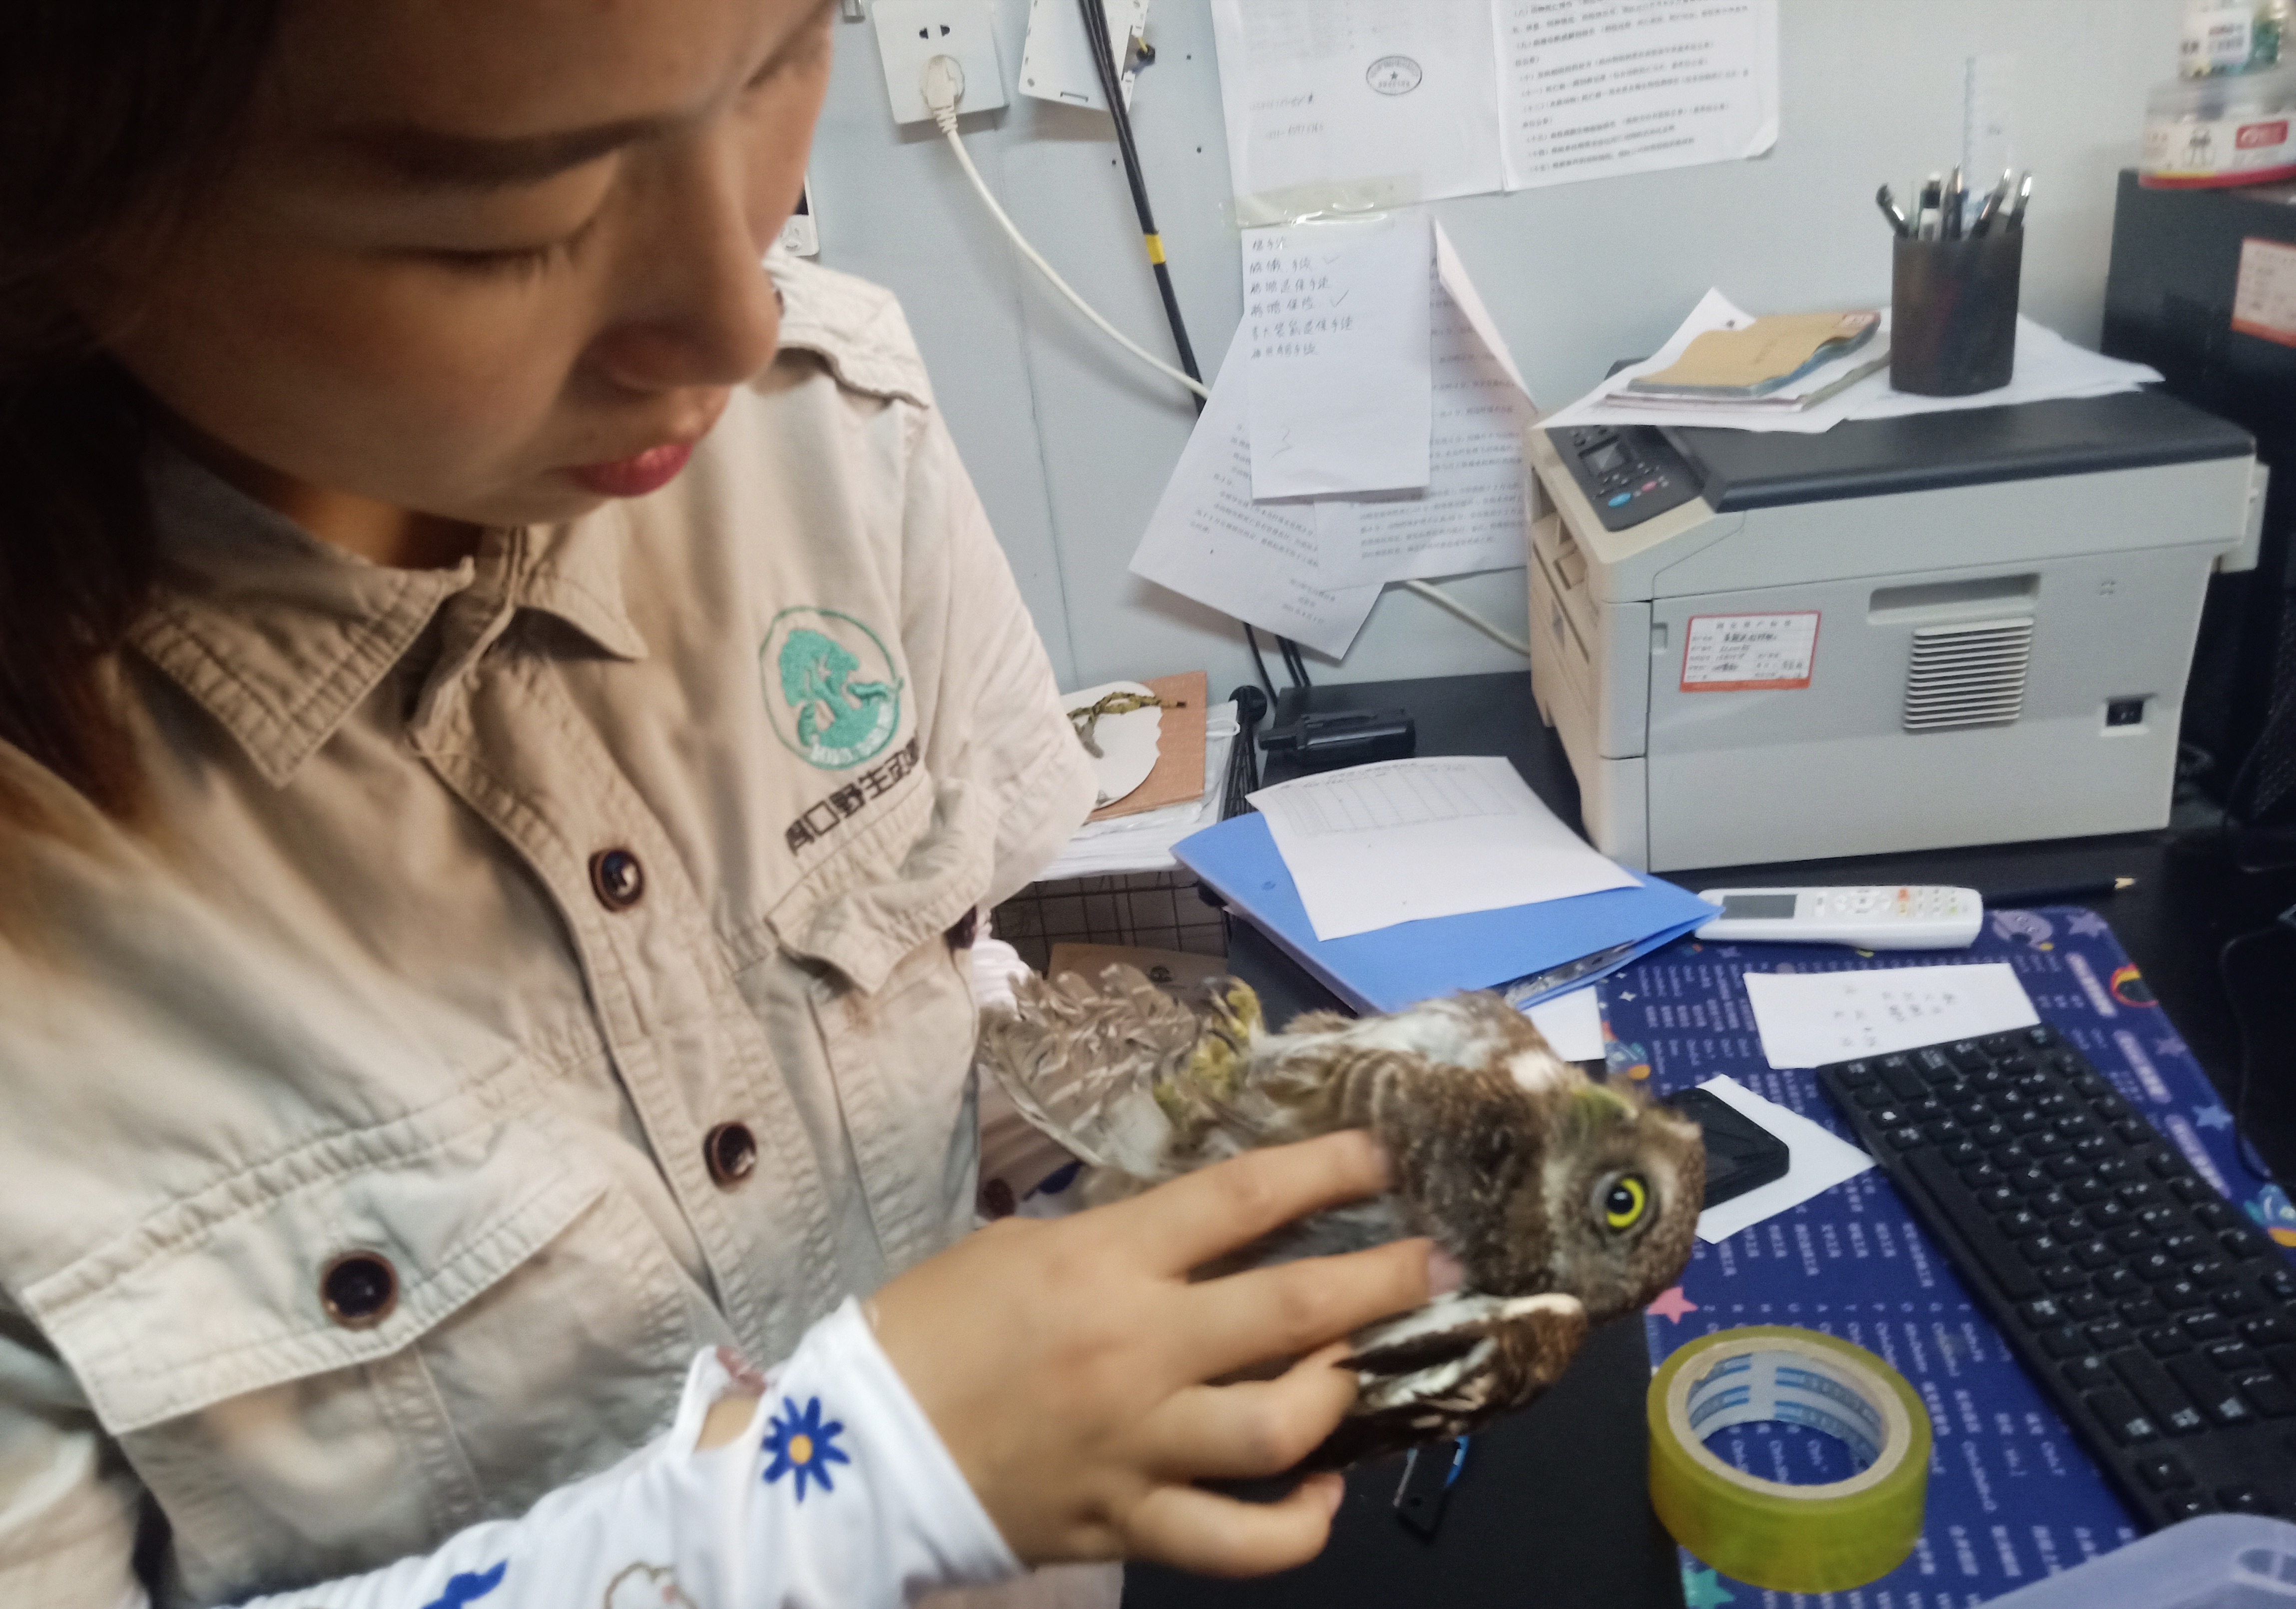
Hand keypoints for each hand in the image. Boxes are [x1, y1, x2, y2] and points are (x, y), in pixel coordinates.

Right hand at [871, 1130, 1452, 1576]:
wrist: (856, 1447)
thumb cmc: (933, 1324)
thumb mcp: (1024, 1247)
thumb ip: (1122, 1242)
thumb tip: (1210, 1235)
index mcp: (1106, 1262)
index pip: (1242, 1200)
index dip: (1325, 1170)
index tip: (1381, 1157)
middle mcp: (1139, 1349)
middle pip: (1294, 1310)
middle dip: (1385, 1280)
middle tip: (1439, 1263)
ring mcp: (1140, 1444)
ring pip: (1281, 1427)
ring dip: (1341, 1392)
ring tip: (1358, 1369)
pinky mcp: (1128, 1523)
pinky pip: (1238, 1541)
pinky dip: (1297, 1525)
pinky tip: (1324, 1495)